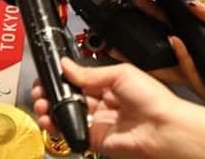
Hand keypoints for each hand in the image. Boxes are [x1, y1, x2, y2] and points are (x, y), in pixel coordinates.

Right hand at [32, 59, 204, 158]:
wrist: (162, 127)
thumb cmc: (153, 99)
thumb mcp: (119, 74)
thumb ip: (89, 72)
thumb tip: (66, 65)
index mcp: (110, 84)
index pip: (80, 79)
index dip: (63, 77)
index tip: (50, 74)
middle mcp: (103, 102)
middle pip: (71, 97)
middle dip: (53, 92)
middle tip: (42, 89)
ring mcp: (99, 122)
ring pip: (68, 114)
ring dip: (52, 108)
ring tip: (42, 103)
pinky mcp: (95, 139)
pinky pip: (72, 132)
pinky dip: (59, 126)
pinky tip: (51, 118)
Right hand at [136, 0, 204, 113]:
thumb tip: (192, 3)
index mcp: (203, 42)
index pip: (174, 27)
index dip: (158, 16)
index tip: (144, 2)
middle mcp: (198, 59)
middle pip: (165, 46)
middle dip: (148, 31)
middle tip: (136, 14)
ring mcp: (200, 75)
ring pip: (171, 64)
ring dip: (162, 48)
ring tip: (159, 30)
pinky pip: (189, 74)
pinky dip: (183, 60)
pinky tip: (178, 45)